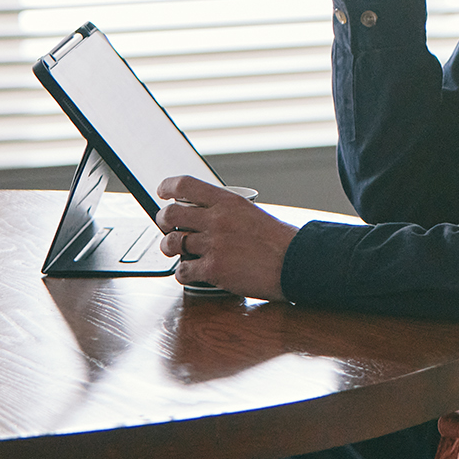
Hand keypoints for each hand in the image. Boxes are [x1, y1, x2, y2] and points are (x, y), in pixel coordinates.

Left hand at [156, 176, 297, 299]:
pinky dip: (184, 273)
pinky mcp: (213, 269)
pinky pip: (182, 271)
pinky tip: (194, 272)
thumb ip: (224, 212)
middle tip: (167, 228)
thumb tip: (198, 215)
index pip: (185, 185)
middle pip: (169, 215)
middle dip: (162, 222)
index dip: (167, 187)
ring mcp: (214, 245)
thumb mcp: (251, 213)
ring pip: (171, 244)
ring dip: (170, 249)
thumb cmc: (278, 240)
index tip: (162, 193)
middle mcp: (217, 220)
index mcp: (228, 202)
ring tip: (180, 252)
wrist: (295, 262)